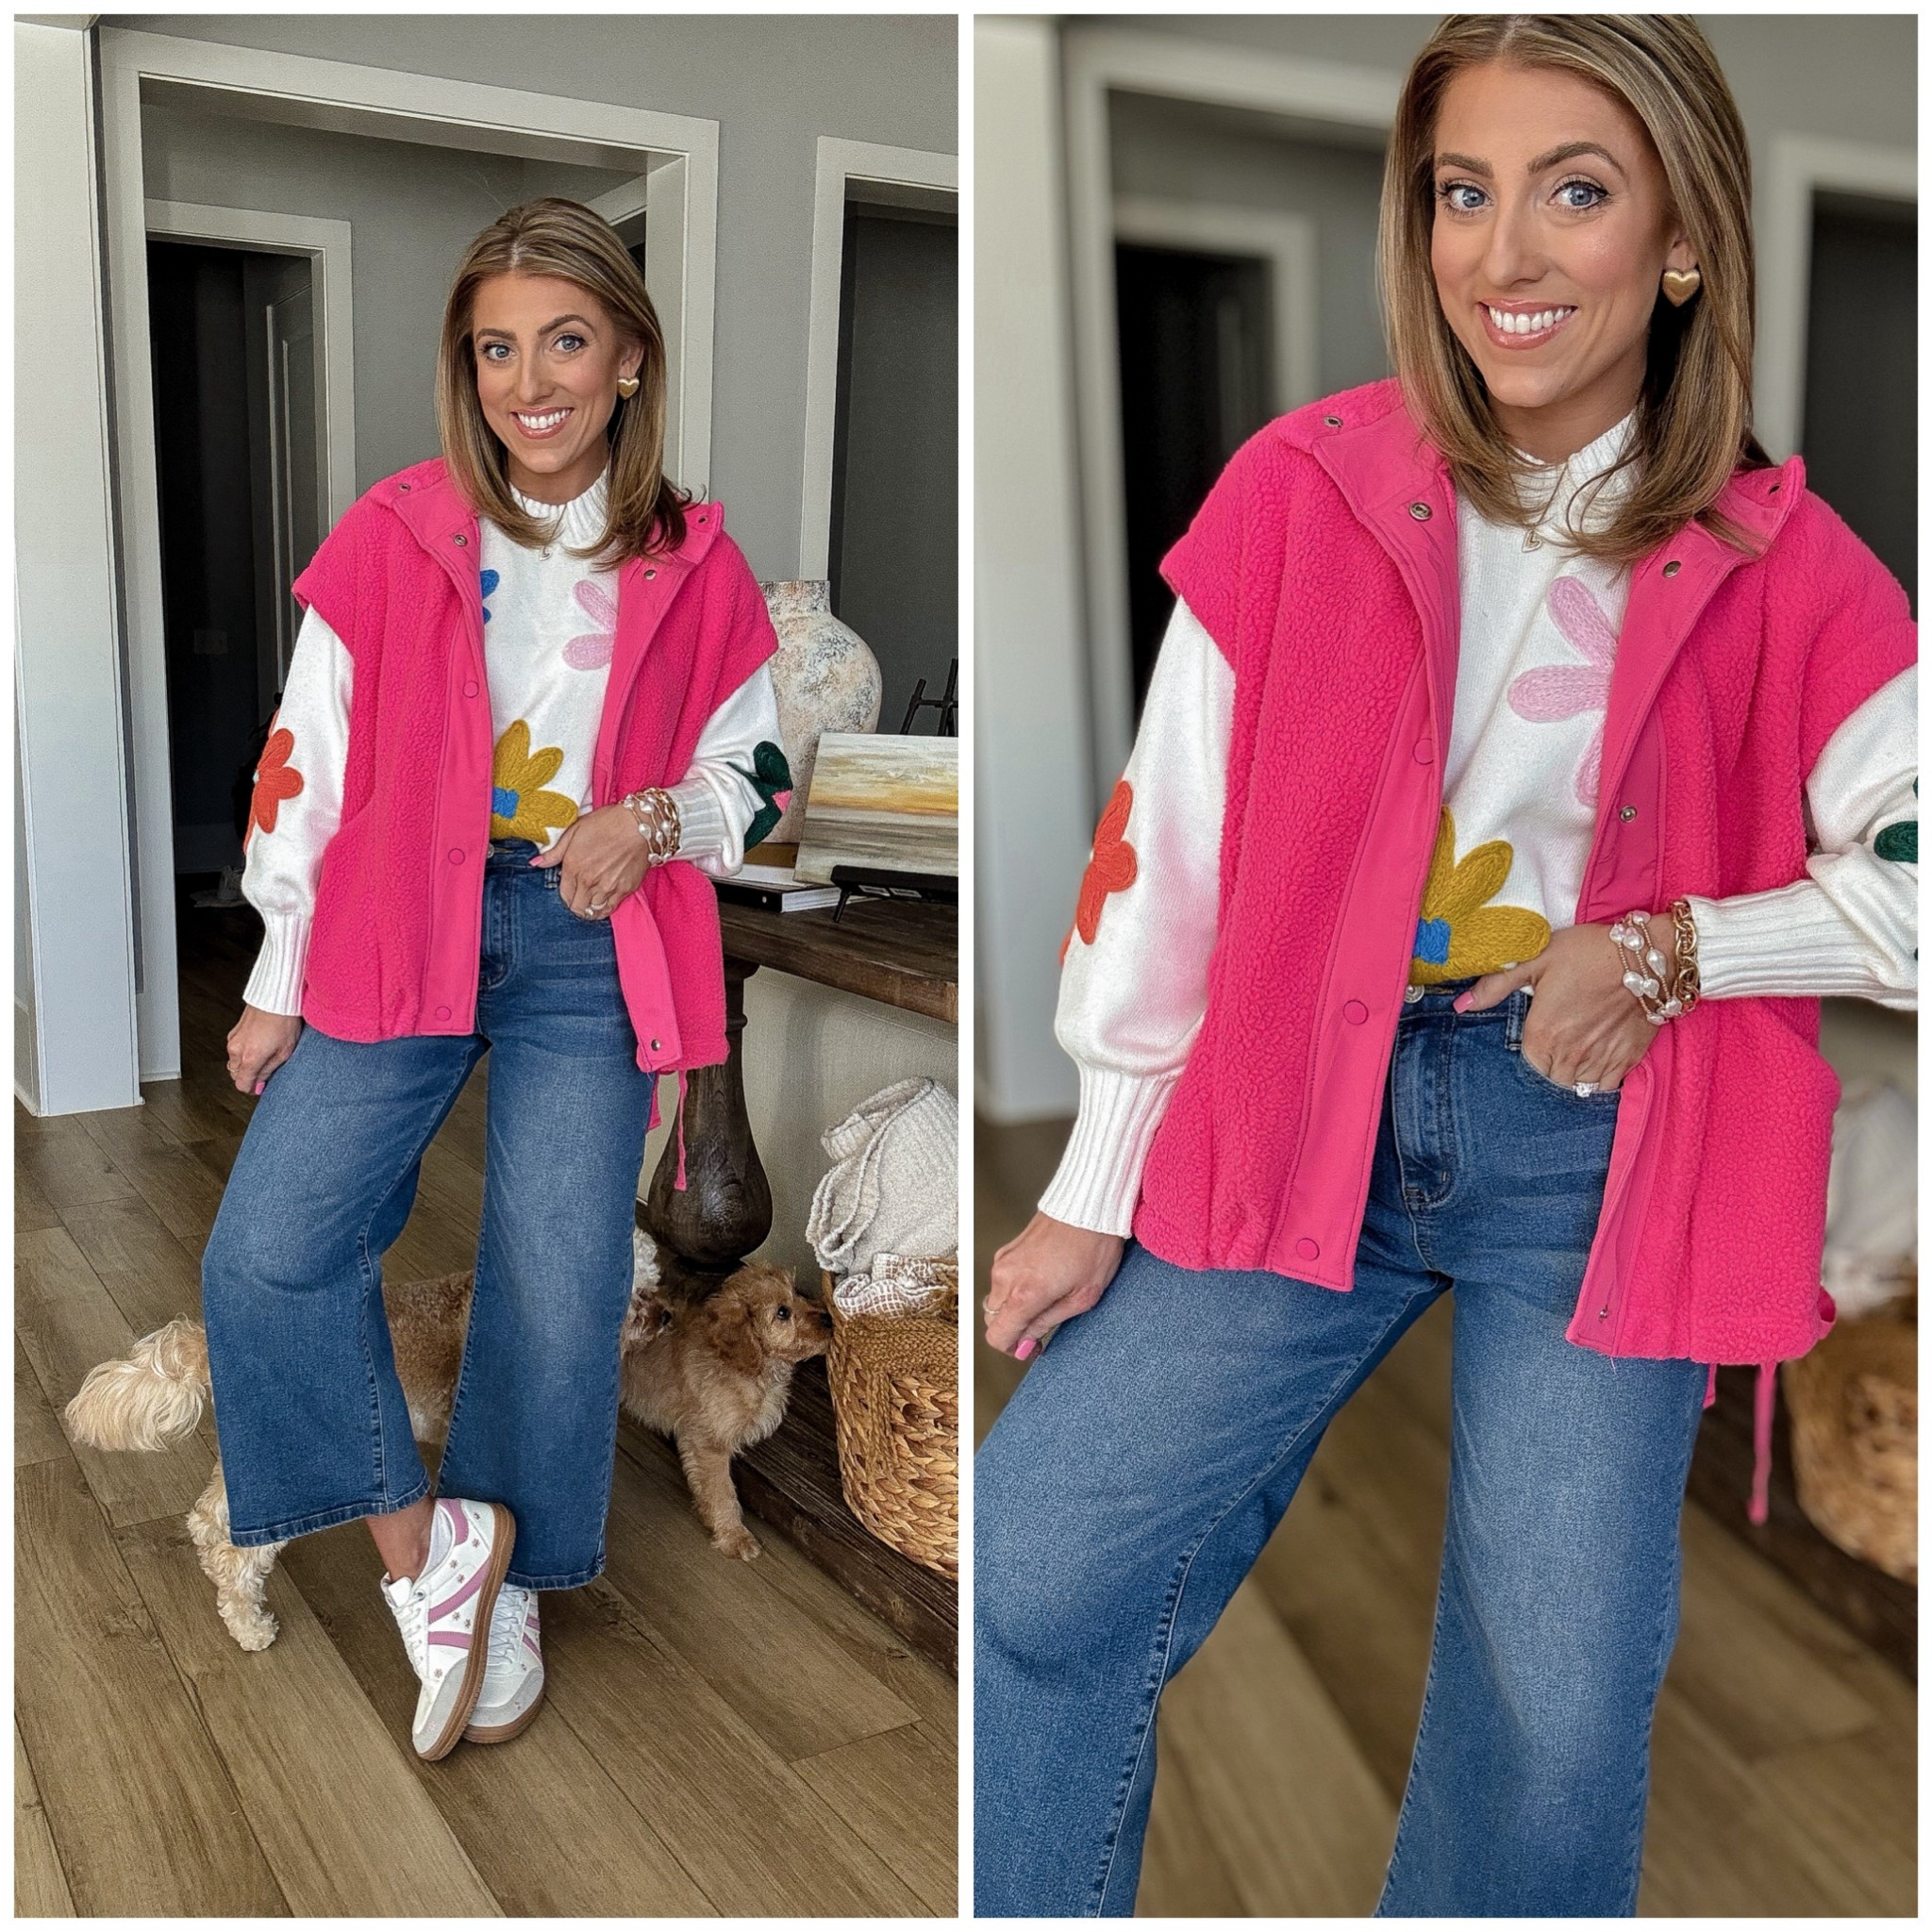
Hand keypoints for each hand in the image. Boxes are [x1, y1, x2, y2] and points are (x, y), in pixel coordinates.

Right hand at [227, 1004, 300, 1094]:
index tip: (261, 1086)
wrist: (277, 997)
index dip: (252, 1088)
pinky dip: (244, 1052)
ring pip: (234, 1062)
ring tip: (265, 1055)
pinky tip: (259, 1045)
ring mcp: (233, 1039)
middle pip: (236, 1074)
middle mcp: (237, 1049)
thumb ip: (269, 1071)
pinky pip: (235, 1049)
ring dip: (246, 1064)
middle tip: (266, 1069)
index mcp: (249, 1058)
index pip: (241, 1084)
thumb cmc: (284, 1021)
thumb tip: (260, 1084)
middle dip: (249, 1076)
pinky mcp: (234, 1031)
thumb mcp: (284, 1052)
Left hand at [528, 806, 654, 919]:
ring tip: (592, 900)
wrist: (639, 825)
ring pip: (593, 911)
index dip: (566, 894)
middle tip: (580, 897)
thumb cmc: (607, 823)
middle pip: (577, 908)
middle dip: (576, 904)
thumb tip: (535, 863)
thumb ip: (554, 852)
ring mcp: (607, 887)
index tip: (571, 889)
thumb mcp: (575, 831)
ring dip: (590, 908)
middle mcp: (589, 881)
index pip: (564, 895)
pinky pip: (610, 909)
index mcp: (573, 866)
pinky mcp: (624, 890)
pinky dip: (605, 908)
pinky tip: (604, 901)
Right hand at [984, 1212, 1124, 1356]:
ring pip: (997, 1300)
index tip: (1033, 1345)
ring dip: (1015, 1307)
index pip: (997, 1335)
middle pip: (993, 1320)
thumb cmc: (1094, 1248)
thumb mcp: (1082, 1296)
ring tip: (1048, 1296)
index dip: (1014, 1347)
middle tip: (1044, 1321)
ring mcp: (1004, 1260)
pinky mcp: (1007, 1249)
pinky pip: (1002, 1280)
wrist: (1089, 1205)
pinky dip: (1015, 1288)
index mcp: (1024, 1293)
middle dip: (1015, 1327)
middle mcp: (1006, 1276)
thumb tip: (1024, 1343)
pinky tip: (1042, 1279)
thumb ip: (1047, 1322)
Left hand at [1454, 922, 1661, 1090]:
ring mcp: (1600, 1060)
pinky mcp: (1627, 1060)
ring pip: (1577, 1086)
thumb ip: (1496, 985)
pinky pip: (1605, 1087)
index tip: (1540, 1038)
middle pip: (1551, 1078)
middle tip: (1559, 1044)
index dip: (1533, 1052)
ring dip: (1573, 1075)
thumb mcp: (1537, 959)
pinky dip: (1598, 1081)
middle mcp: (1569, 1054)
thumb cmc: (1588, 953)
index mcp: (1543, 1034)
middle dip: (1551, 1066)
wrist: (1648, 956)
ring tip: (1577, 1051)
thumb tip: (1461, 1005)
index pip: (1528, 1065)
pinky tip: (1597, 1061)